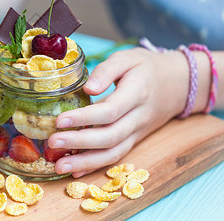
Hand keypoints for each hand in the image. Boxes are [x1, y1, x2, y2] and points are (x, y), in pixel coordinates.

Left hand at [48, 48, 189, 176]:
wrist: (176, 84)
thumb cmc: (145, 68)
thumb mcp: (127, 58)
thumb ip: (106, 70)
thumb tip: (88, 89)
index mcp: (137, 93)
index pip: (110, 111)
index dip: (84, 118)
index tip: (60, 121)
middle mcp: (139, 117)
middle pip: (110, 136)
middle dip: (79, 142)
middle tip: (52, 142)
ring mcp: (138, 132)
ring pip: (114, 153)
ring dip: (86, 163)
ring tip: (60, 166)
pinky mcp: (134, 140)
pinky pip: (116, 156)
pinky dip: (96, 166)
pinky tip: (75, 171)